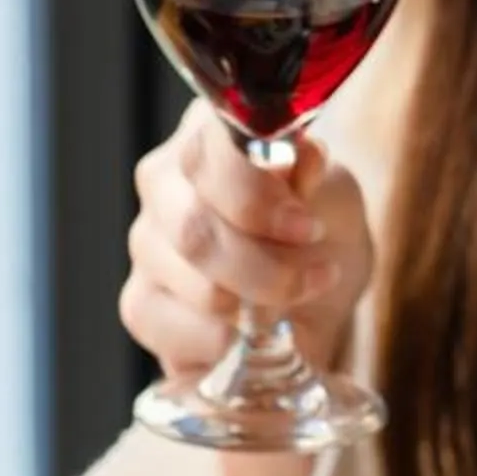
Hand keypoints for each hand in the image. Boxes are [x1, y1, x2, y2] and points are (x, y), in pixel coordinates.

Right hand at [120, 106, 371, 375]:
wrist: (313, 295)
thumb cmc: (320, 234)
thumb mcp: (336, 198)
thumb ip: (318, 179)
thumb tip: (303, 158)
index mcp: (208, 133)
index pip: (206, 153)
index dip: (255, 198)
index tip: (308, 229)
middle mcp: (163, 181)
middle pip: (192, 228)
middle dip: (265, 269)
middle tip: (317, 277)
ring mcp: (145, 243)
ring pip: (190, 284)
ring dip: (255, 309)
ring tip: (294, 304)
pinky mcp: (140, 302)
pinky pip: (172, 329)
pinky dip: (223, 342)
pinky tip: (249, 333)